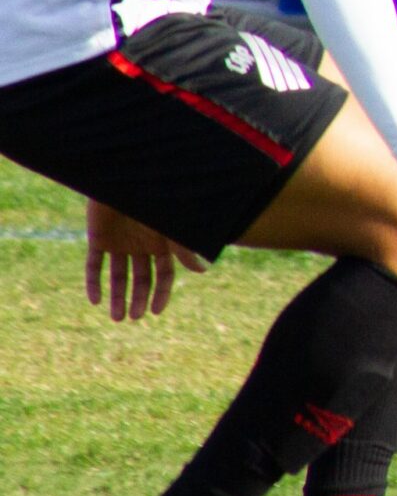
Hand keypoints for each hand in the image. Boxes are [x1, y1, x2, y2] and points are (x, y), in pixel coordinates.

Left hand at [85, 201, 205, 322]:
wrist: (121, 177)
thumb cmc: (152, 198)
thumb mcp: (170, 226)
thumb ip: (183, 247)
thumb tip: (203, 270)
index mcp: (162, 243)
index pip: (164, 275)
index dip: (160, 294)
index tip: (154, 312)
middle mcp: (141, 246)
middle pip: (141, 279)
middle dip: (138, 299)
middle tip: (133, 317)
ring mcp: (119, 243)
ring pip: (117, 275)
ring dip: (117, 296)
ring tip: (116, 317)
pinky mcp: (98, 239)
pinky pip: (93, 265)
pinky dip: (94, 283)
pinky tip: (95, 300)